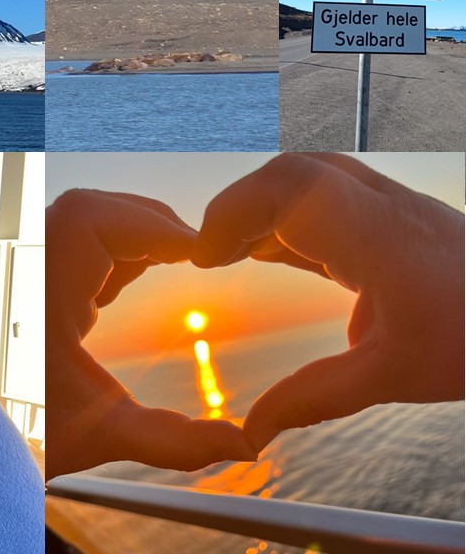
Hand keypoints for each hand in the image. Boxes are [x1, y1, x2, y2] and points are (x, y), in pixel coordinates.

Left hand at [46, 189, 255, 480]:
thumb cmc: (24, 436)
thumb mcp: (101, 435)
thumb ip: (174, 441)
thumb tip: (245, 444)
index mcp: (38, 295)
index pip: (88, 220)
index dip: (149, 224)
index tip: (195, 250)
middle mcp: (26, 273)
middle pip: (88, 212)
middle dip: (149, 225)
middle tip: (195, 253)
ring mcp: (26, 273)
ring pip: (80, 222)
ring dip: (132, 233)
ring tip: (178, 259)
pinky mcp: (32, 282)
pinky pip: (73, 242)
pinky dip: (112, 248)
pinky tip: (139, 274)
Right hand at [193, 153, 464, 451]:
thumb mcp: (396, 378)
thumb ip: (315, 397)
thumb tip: (253, 429)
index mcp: (383, 238)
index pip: (292, 190)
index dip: (233, 212)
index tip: (204, 256)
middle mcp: (387, 209)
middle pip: (294, 172)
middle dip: (239, 206)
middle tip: (210, 253)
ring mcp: (395, 210)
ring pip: (311, 179)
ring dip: (263, 211)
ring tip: (229, 255)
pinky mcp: (398, 222)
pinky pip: (329, 202)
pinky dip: (288, 221)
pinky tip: (268, 253)